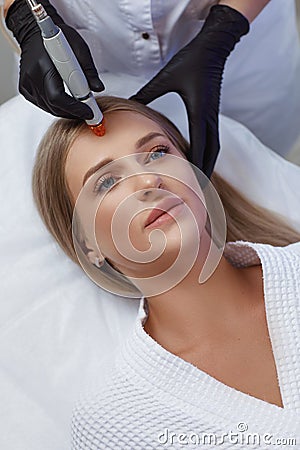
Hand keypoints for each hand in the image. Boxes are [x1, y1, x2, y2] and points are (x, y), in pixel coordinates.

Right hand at [5, 0, 103, 118]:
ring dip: (65, 111)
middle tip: (87, 113)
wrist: (35, 32)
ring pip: (48, 107)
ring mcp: (27, 82)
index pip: (57, 96)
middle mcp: (33, 75)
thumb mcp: (79, 48)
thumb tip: (98, 88)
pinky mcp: (25, 87)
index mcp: (44, 64)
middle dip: (72, 112)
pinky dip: (54, 106)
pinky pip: (41, 104)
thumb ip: (89, 70)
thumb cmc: (58, 38)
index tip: (88, 112)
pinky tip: (64, 102)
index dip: (74, 108)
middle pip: (53, 105)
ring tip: (78, 107)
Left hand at [131, 5, 248, 177]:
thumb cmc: (192, 60)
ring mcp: (213, 116)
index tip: (190, 182)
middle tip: (198, 190)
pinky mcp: (212, 113)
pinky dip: (208, 152)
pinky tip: (201, 158)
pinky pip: (213, 139)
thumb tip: (132, 104)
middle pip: (210, 153)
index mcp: (199, 111)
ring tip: (201, 179)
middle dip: (204, 172)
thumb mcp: (166, 77)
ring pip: (214, 148)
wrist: (213, 47)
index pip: (199, 146)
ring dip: (208, 164)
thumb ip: (148, 93)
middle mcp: (209, 117)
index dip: (194, 166)